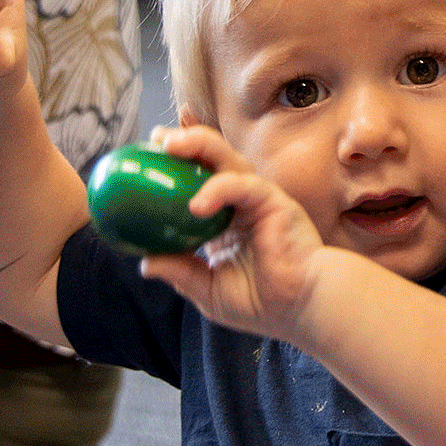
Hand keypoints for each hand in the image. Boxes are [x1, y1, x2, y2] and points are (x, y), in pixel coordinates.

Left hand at [127, 124, 330, 340]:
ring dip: (199, 145)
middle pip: (212, 159)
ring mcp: (258, 198)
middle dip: (184, 142)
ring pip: (228, 158)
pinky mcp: (274, 201)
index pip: (197, 181)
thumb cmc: (262, 303)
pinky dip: (218, 189)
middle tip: (155, 137)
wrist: (302, 308)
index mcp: (224, 220)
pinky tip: (197, 205)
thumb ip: (180, 273)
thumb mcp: (208, 290)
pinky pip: (243, 185)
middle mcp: (240, 203)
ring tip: (170, 144)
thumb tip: (144, 264)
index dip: (174, 165)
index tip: (143, 158)